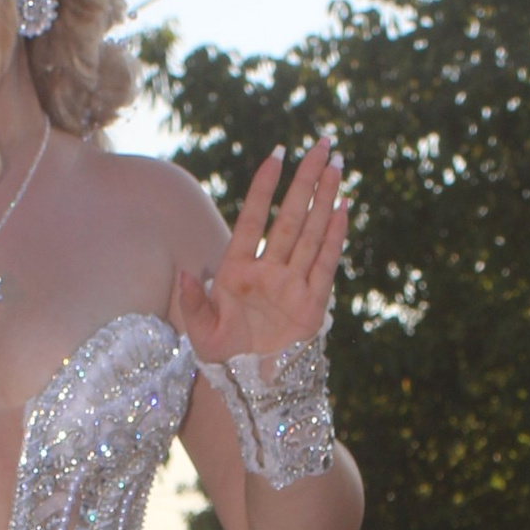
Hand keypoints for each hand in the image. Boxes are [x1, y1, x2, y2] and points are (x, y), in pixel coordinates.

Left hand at [171, 134, 346, 365]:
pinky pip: (325, 263)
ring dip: (325, 198)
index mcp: (238, 269)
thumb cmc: (222, 357)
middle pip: (291, 215)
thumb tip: (188, 271)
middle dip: (306, 179)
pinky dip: (335, 237)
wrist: (252, 386)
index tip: (277, 154)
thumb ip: (192, 301)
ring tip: (337, 165)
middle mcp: (268, 269)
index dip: (265, 187)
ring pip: (312, 232)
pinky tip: (342, 209)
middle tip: (323, 143)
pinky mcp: (312, 303)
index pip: (254, 218)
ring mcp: (292, 283)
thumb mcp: (199, 332)